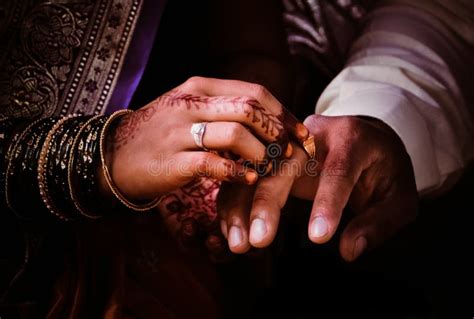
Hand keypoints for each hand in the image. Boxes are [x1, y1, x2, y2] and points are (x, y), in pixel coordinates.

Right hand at [101, 77, 307, 201]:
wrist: (111, 156)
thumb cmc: (158, 134)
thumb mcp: (188, 108)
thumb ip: (223, 108)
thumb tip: (267, 120)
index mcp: (199, 87)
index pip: (254, 93)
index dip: (283, 114)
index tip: (300, 133)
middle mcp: (190, 103)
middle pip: (250, 110)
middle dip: (277, 133)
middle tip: (288, 152)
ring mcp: (179, 131)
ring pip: (236, 134)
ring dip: (260, 153)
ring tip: (267, 168)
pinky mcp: (172, 161)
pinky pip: (214, 163)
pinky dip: (237, 172)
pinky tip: (247, 180)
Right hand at [218, 115, 417, 260]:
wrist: (366, 140)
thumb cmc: (384, 171)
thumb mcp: (399, 199)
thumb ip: (378, 223)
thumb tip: (348, 251)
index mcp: (353, 138)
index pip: (338, 170)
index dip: (327, 203)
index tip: (317, 239)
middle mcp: (314, 134)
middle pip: (284, 164)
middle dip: (267, 202)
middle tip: (258, 241)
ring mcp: (287, 141)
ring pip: (255, 168)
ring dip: (241, 205)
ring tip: (238, 243)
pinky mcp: (271, 155)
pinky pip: (246, 174)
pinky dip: (236, 202)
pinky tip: (232, 231)